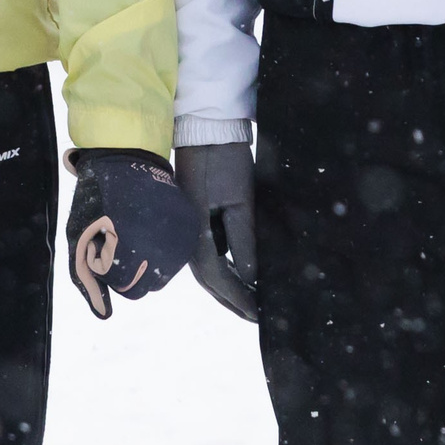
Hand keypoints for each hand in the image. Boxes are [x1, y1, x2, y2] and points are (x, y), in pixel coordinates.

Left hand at [65, 149, 198, 319]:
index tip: (105, 244)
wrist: (125, 160)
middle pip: (146, 286)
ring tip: (135, 230)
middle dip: (129, 271)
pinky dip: (163, 248)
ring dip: (148, 262)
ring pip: (163, 274)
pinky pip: (177, 256)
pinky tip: (150, 226)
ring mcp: (180, 237)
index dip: (110, 270)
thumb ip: (88, 282)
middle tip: (119, 239)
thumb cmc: (95, 201)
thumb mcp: (79, 241)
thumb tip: (104, 315)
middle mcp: (161, 247)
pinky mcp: (190, 227)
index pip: (126, 288)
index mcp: (130, 251)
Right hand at [174, 141, 256, 320]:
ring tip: (249, 301)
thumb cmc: (224, 159)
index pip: (218, 279)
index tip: (257, 314)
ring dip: (227, 287)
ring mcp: (187, 227)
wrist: (206, 128)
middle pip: (210, 281)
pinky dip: (224, 268)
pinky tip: (238, 274)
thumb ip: (243, 239)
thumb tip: (250, 276)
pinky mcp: (194, 217)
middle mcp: (187, 236)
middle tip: (255, 316)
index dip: (239, 299)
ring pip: (208, 269)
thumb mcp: (239, 199)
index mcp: (195, 234)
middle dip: (232, 300)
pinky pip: (208, 253)